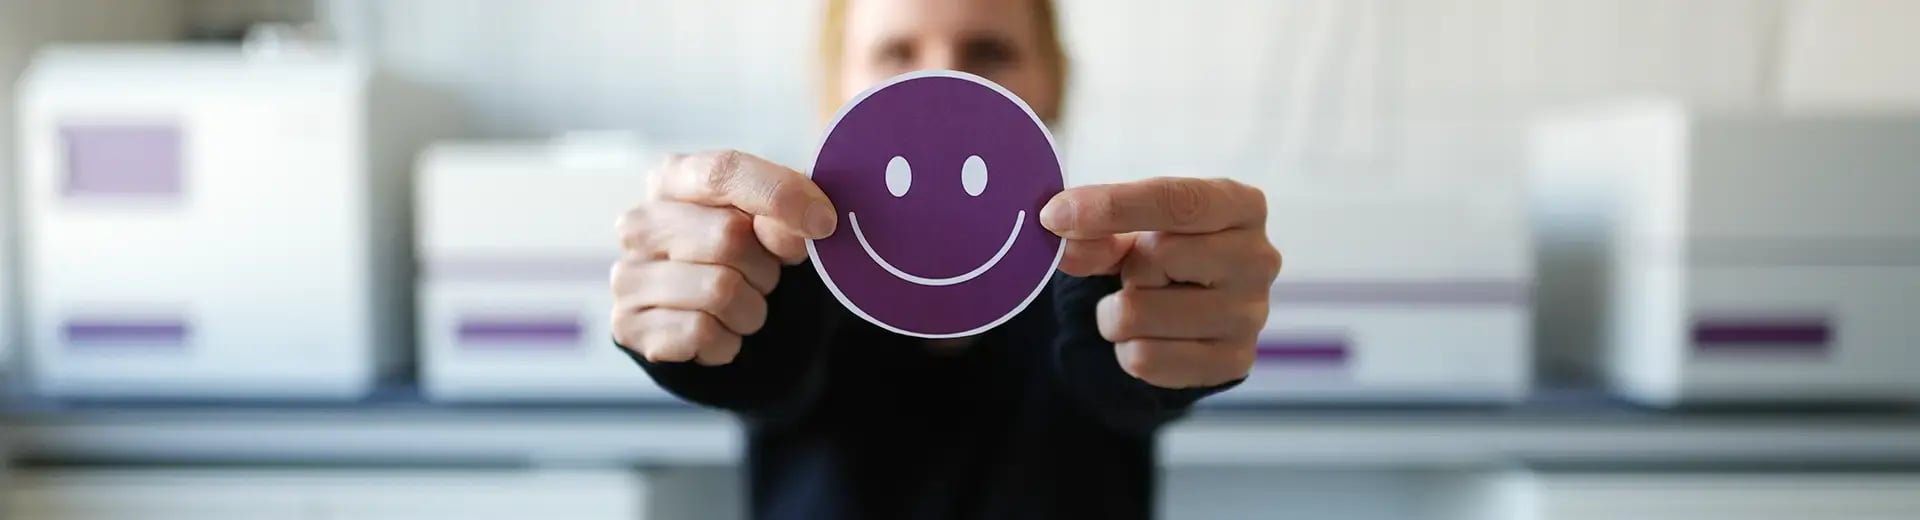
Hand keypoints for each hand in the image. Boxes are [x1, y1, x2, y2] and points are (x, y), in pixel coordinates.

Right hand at [612, 150, 836, 365]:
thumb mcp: (776, 225)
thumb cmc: (748, 258)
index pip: (724, 171)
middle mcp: (640, 222)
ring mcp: (627, 275)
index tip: (824, 222)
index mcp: (672, 178)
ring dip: (752, 309)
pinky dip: (728, 341)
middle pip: (728, 236)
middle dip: (766, 266)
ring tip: (742, 306)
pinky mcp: (627, 325)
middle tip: (764, 277)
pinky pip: (700, 333)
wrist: (717, 322)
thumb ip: (785, 214)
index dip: (779, 195)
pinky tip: (720, 332)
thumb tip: (799, 226)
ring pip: (719, 290)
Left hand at [1041, 177, 1281, 388]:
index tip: (1054, 215)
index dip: (1112, 206)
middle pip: (1159, 256)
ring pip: (1141, 314)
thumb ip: (1097, 232)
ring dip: (1116, 314)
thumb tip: (1063, 238)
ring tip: (1136, 306)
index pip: (1178, 201)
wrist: (1190, 312)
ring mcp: (1252, 314)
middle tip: (1134, 273)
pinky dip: (1127, 350)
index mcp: (1240, 205)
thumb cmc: (1163, 253)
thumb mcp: (1128, 231)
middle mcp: (1259, 258)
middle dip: (1126, 267)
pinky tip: (1146, 338)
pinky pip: (1146, 359)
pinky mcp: (1234, 362)